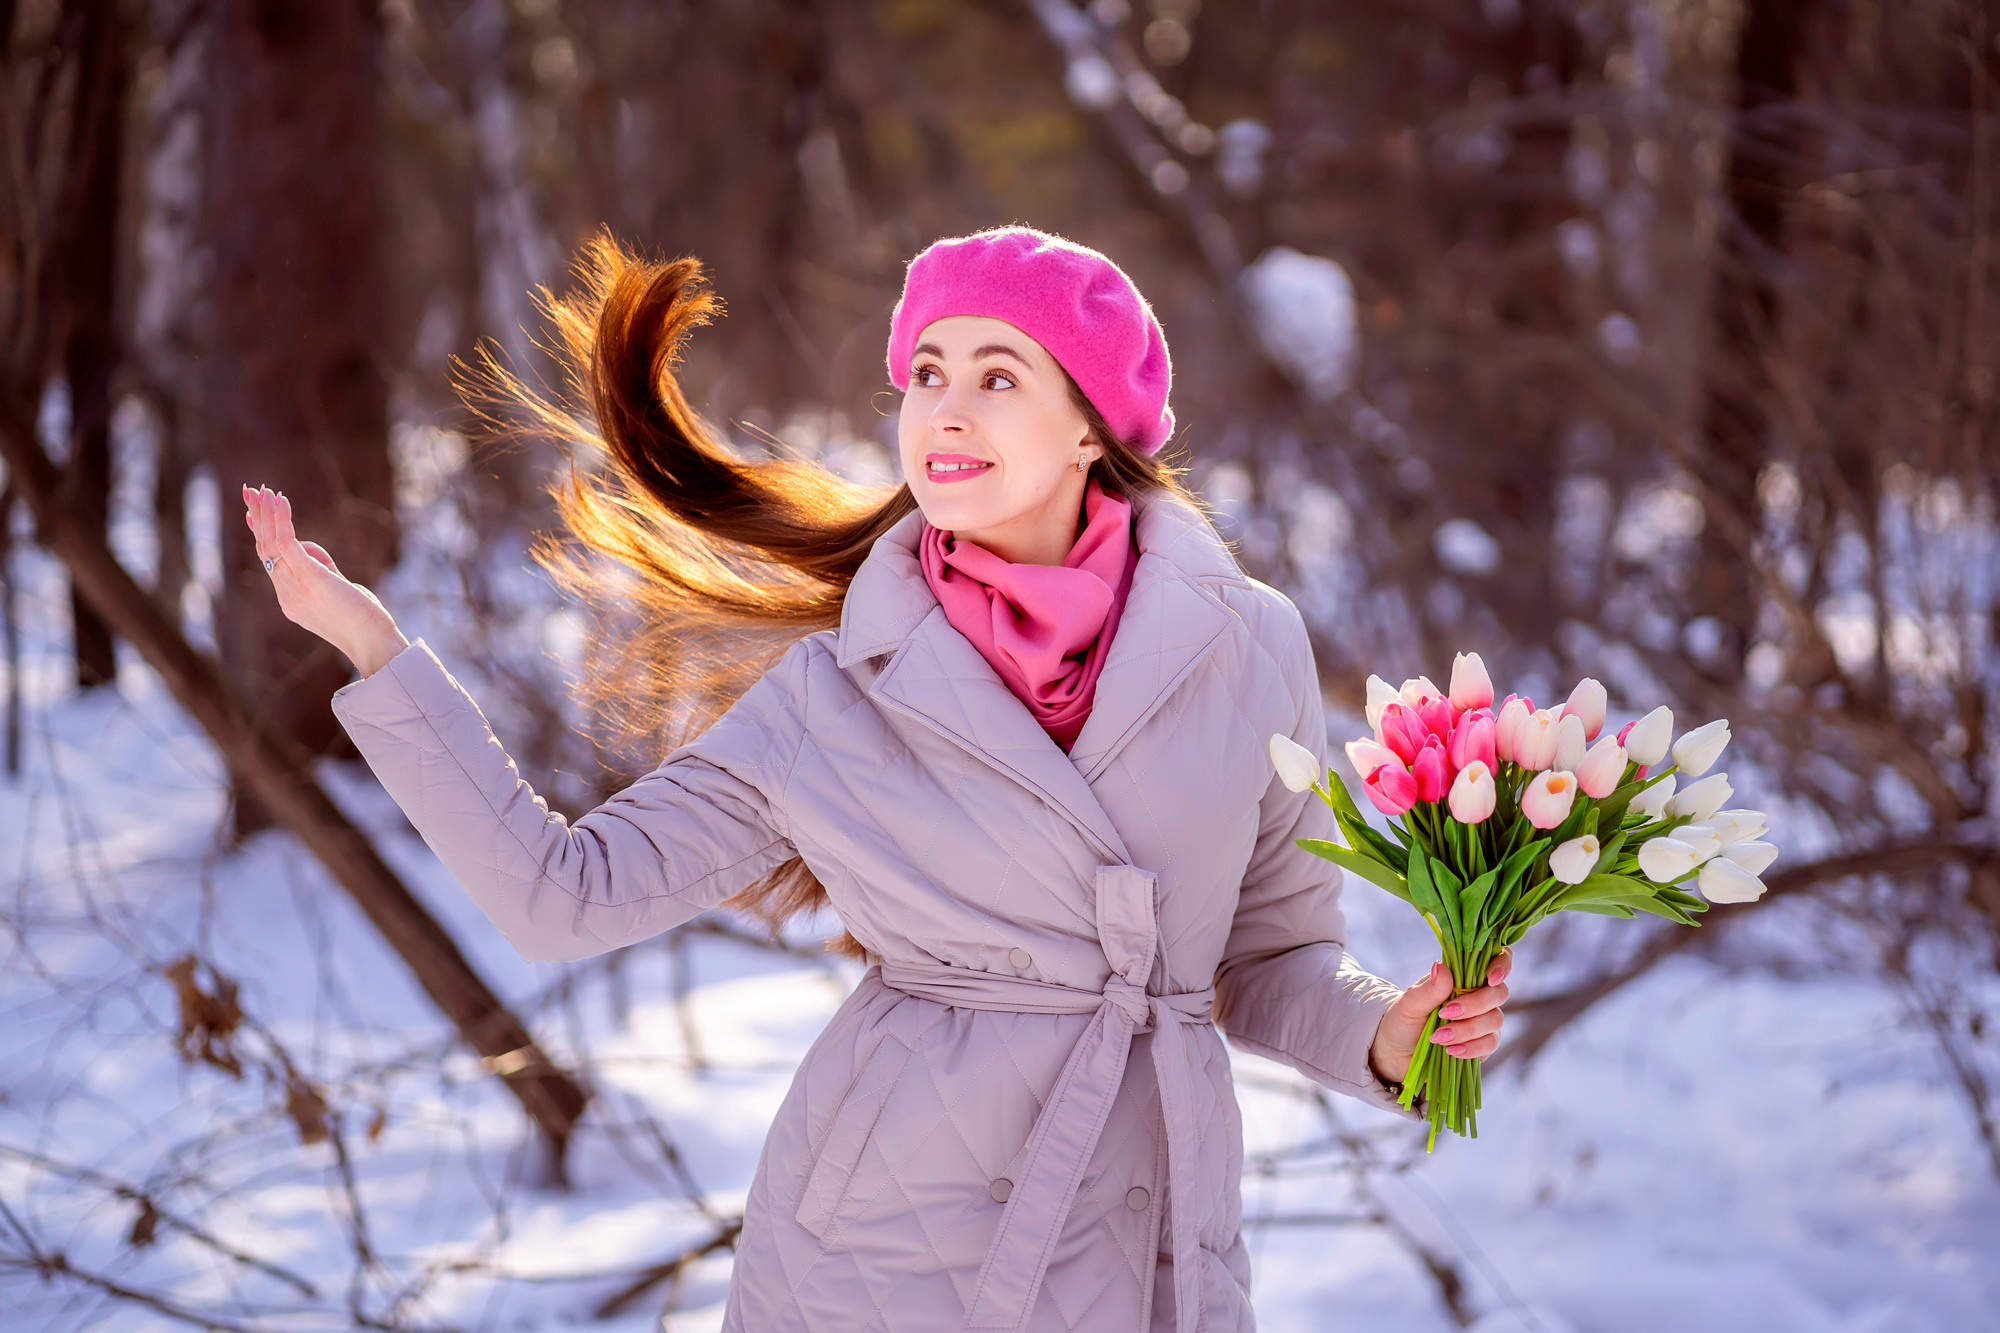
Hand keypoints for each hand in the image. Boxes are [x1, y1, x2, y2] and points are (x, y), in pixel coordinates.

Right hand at [242, 484, 407, 677]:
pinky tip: (279, 500)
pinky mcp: (309, 578)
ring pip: (270, 544)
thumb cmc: (362, 619)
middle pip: (264, 549)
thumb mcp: (337, 590)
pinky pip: (287, 544)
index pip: (269, 562)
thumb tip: (308, 548)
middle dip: (257, 518)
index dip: (259, 535)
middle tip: (250, 492)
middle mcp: (285, 593)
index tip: (251, 514)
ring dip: (265, 514)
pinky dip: (281, 520)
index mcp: (290, 599)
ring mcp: (294, 588)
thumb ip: (322, 568)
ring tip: (261, 490)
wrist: (372, 641)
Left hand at [1368, 947, 1512, 1085]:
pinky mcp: (1482, 1044)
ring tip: (1438, 1037)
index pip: (1495, 959)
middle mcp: (1477, 995)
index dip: (1502, 964)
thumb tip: (1441, 967)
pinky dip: (1471, 1048)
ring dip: (1467, 1030)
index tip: (1491, 978)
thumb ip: (1429, 989)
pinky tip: (1451, 1050)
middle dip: (1475, 1005)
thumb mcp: (1409, 1004)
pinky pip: (1490, 1044)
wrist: (1396, 1051)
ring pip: (1495, 1020)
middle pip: (1499, 993)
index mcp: (1461, 977)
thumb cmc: (1403, 1020)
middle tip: (1445, 1014)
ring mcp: (1483, 1020)